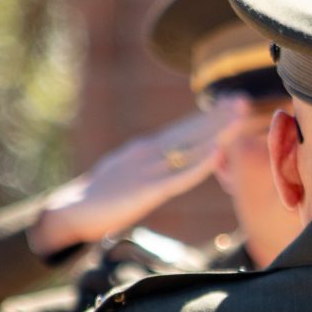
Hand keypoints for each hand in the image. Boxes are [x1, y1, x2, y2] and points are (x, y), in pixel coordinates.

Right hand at [26, 99, 248, 257]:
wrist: (70, 211)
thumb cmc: (100, 197)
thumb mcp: (129, 174)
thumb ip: (150, 165)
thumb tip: (168, 158)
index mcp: (145, 149)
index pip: (183, 130)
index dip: (208, 117)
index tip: (230, 103)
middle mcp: (149, 153)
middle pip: (189, 132)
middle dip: (217, 117)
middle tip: (242, 100)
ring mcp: (148, 170)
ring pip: (189, 148)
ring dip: (216, 132)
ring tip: (239, 117)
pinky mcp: (145, 191)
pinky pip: (178, 177)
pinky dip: (199, 165)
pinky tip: (217, 154)